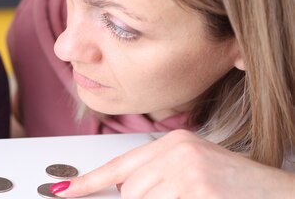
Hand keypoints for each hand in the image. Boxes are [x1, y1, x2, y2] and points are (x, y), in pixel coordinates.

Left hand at [51, 130, 294, 197]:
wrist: (277, 192)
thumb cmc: (233, 185)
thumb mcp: (190, 170)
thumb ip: (156, 176)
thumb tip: (123, 189)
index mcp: (172, 142)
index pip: (118, 165)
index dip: (88, 182)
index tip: (63, 190)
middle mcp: (177, 150)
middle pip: (129, 192)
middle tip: (178, 196)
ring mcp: (187, 170)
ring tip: (192, 197)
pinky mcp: (197, 190)